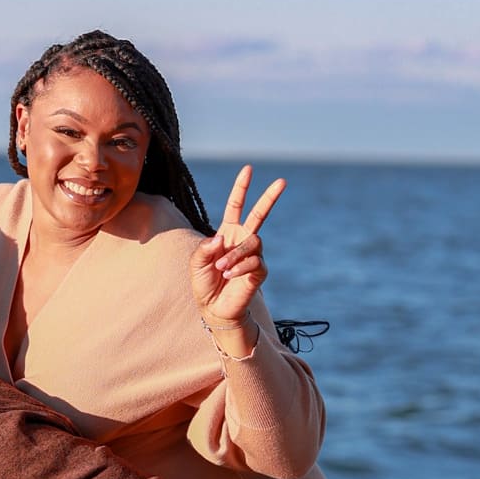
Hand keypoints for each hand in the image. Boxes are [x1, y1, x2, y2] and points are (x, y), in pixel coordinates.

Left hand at [190, 165, 285, 336]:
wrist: (214, 308)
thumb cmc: (205, 284)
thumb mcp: (196, 263)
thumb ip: (204, 248)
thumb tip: (220, 238)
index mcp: (228, 233)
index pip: (236, 206)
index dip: (241, 188)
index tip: (248, 169)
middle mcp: (243, 240)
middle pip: (260, 214)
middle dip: (270, 197)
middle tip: (282, 181)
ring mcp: (254, 255)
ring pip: (252, 242)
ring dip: (235, 255)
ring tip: (222, 269)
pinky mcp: (260, 271)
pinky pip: (254, 261)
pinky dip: (240, 267)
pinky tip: (229, 276)